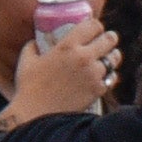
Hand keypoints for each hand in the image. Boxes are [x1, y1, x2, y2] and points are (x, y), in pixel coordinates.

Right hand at [2, 17, 117, 123]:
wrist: (37, 115)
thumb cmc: (29, 88)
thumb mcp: (26, 62)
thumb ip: (32, 47)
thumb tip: (35, 42)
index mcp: (67, 46)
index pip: (93, 25)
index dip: (96, 26)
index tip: (95, 30)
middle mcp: (84, 57)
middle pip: (109, 39)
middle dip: (109, 39)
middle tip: (107, 41)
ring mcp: (93, 74)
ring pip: (114, 58)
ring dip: (112, 57)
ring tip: (109, 58)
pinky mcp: (98, 90)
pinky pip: (111, 78)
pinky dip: (109, 77)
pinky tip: (105, 77)